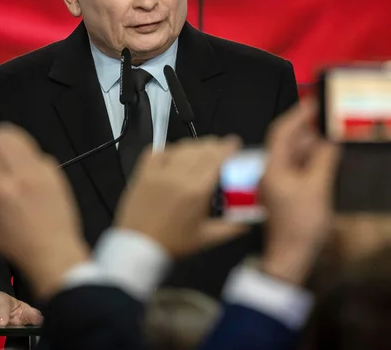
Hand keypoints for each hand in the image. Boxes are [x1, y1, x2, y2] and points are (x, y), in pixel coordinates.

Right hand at [0, 122, 88, 298]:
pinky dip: (23, 154)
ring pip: (21, 139)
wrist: (56, 252)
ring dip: (5, 139)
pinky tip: (19, 169)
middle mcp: (24, 176)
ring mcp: (43, 172)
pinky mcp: (55, 174)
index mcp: (3, 190)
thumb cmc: (22, 247)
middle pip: (3, 136)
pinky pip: (36, 153)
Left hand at [115, 136, 241, 257]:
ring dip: (194, 146)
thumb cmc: (173, 244)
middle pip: (201, 149)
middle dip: (214, 145)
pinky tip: (175, 154)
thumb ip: (233, 227)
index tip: (234, 143)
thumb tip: (252, 219)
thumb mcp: (207, 238)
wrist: (138, 247)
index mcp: (197, 191)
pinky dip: (169, 149)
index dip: (228, 148)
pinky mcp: (142, 173)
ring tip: (201, 151)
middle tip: (220, 148)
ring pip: (181, 147)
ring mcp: (158, 172)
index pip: (217, 159)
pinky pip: (157, 151)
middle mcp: (178, 176)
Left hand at [258, 99, 339, 283]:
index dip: (298, 114)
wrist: (291, 258)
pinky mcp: (288, 194)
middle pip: (289, 142)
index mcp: (273, 167)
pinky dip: (315, 162)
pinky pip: (301, 170)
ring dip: (315, 146)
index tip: (315, 103)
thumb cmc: (300, 226)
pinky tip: (331, 160)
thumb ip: (324, 160)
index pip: (281, 131)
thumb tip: (330, 141)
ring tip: (335, 137)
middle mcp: (273, 172)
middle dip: (310, 129)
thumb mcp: (318, 188)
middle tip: (331, 119)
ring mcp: (280, 183)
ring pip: (297, 156)